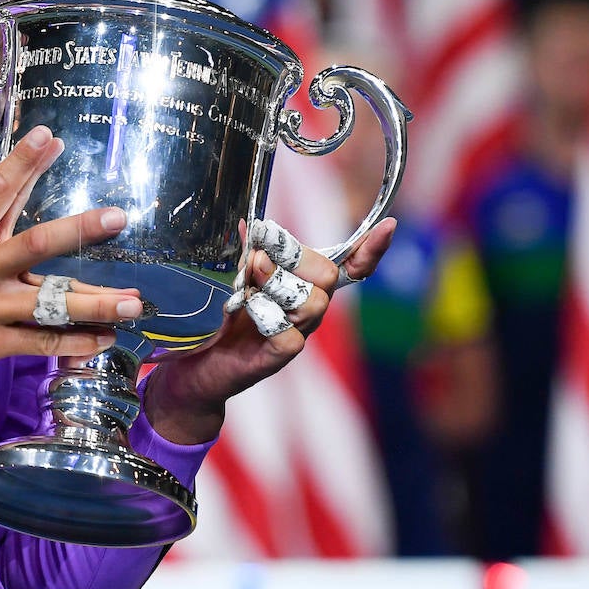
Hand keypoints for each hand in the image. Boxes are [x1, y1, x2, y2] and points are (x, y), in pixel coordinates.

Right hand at [0, 125, 144, 394]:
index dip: (25, 161)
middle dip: (81, 229)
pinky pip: (41, 343)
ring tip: (135, 301)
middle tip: (119, 217)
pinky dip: (75, 343)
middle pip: (38, 244)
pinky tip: (104, 340)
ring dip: (96, 302)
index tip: (51, 136)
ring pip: (51, 302)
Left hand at [142, 217, 396, 444]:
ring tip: (243, 287)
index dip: (369, 249)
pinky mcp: (279, 357)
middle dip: (292, 257)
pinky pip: (289, 335)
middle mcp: (307, 310)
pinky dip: (264, 317)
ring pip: (313, 303)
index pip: (348, 266)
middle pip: (327, 275)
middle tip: (255, 258)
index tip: (388, 226)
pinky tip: (243, 313)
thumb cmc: (223, 317)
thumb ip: (248, 252)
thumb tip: (247, 224)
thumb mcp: (235, 277)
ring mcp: (297, 334)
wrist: (200, 364)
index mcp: (303, 285)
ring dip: (274, 285)